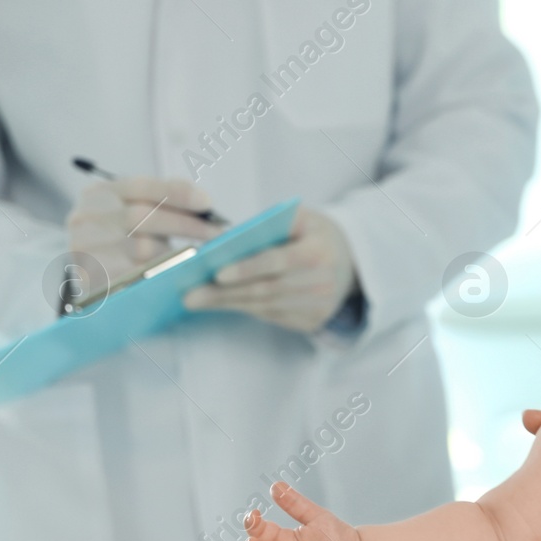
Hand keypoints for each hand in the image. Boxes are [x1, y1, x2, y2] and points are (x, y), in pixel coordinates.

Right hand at [66, 176, 223, 297]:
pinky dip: (162, 274)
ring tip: (201, 255)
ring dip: (176, 253)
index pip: (140, 187)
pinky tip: (181, 274)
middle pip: (141, 217)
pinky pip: (136, 276)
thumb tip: (203, 202)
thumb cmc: (126, 244)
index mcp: (97, 195)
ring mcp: (82, 249)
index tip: (207, 202)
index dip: (176, 192)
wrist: (96, 281)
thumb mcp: (141, 218)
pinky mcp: (89, 279)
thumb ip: (164, 203)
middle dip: (184, 224)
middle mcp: (83, 218)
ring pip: (140, 248)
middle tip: (216, 234)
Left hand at [183, 206, 358, 332]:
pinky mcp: (312, 322)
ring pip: (264, 307)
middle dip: (224, 293)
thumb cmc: (313, 234)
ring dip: (227, 304)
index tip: (216, 273)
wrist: (350, 262)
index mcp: (319, 252)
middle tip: (190, 294)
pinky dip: (244, 308)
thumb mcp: (299, 218)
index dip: (247, 268)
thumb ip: (267, 224)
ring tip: (196, 299)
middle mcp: (322, 284)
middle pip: (265, 290)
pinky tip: (220, 303)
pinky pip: (271, 316)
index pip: (278, 261)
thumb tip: (222, 239)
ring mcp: (318, 308)